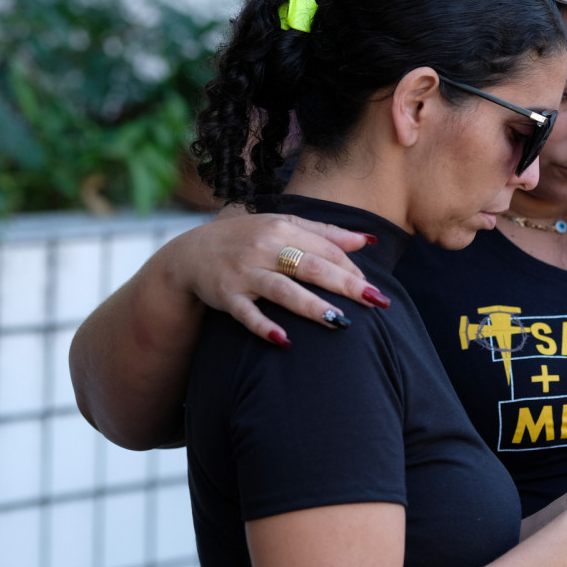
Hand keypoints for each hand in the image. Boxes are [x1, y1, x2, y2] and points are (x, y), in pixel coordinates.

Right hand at [172, 205, 390, 343]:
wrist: (191, 252)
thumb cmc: (247, 238)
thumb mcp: (283, 225)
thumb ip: (325, 233)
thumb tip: (367, 241)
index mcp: (282, 228)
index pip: (325, 249)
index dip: (350, 268)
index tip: (372, 288)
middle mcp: (264, 247)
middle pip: (310, 266)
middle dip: (344, 284)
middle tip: (374, 301)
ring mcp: (244, 272)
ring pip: (282, 289)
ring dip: (310, 305)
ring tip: (339, 321)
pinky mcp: (226, 294)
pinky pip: (247, 313)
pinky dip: (263, 326)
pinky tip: (284, 340)